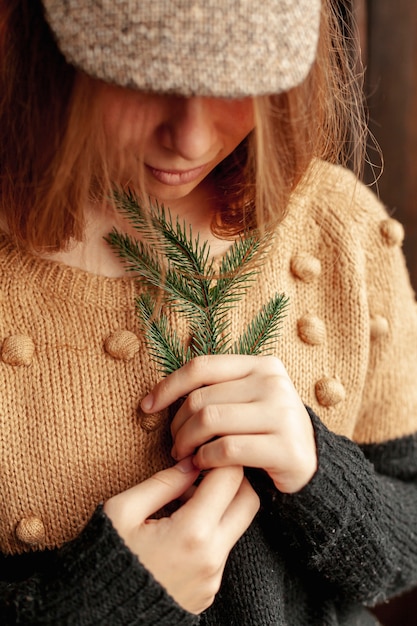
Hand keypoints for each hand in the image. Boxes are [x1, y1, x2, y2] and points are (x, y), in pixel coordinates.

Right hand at [104, 460, 258, 613]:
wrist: (98, 616)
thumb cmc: (105, 558)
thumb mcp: (124, 511)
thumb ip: (163, 483)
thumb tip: (191, 463)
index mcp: (192, 533)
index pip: (231, 478)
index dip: (219, 457)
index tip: (200, 453)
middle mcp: (211, 558)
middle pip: (248, 501)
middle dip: (233, 478)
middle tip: (203, 471)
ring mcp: (212, 578)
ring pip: (236, 526)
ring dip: (220, 506)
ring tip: (181, 502)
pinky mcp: (208, 591)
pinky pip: (221, 550)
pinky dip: (209, 531)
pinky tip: (178, 529)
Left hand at [141, 355, 317, 492]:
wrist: (309, 463)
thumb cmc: (263, 429)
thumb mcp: (244, 400)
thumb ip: (215, 390)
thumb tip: (157, 396)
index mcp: (261, 364)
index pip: (202, 366)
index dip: (168, 386)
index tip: (147, 407)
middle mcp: (274, 383)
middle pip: (202, 398)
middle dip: (177, 425)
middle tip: (174, 446)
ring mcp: (283, 413)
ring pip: (210, 421)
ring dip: (187, 443)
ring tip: (185, 457)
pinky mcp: (286, 447)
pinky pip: (227, 450)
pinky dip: (206, 459)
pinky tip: (203, 466)